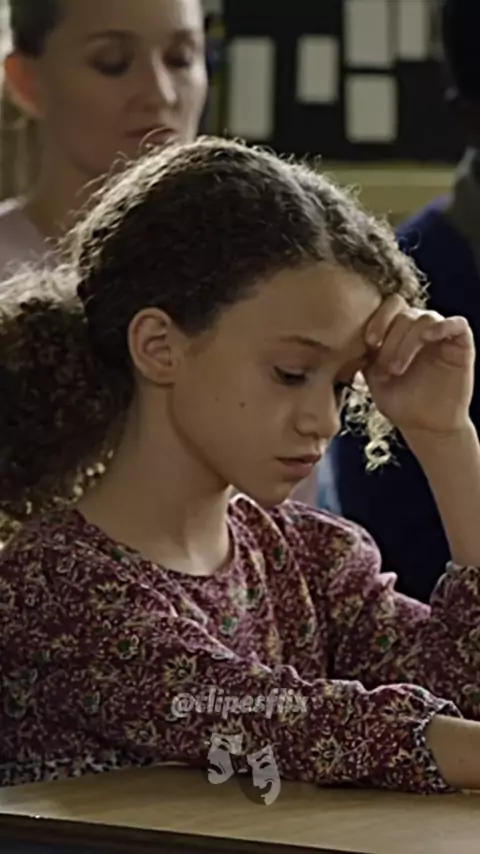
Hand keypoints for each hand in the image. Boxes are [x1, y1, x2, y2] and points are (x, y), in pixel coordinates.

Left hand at [363, 296, 474, 437]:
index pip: (389, 307)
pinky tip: (428, 338)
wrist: (425, 427)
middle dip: (391, 339)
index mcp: (399, 330)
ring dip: (408, 342)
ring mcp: (441, 335)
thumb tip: (346, 338)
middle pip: (404, 313)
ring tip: (396, 369)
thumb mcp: (374, 378)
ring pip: (425, 318)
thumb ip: (364, 355)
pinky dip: (443, 326)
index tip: (369, 342)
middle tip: (384, 367)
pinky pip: (458, 324)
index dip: (378, 319)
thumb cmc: (400, 403)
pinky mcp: (461, 345)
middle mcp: (420, 328)